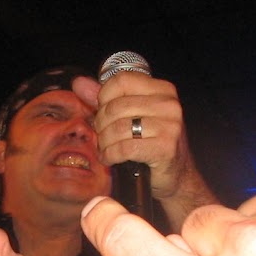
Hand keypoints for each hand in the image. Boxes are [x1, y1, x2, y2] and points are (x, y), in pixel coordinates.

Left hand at [73, 72, 189, 200]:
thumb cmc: (152, 143)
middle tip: (102, 135)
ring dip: (105, 141)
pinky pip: (124, 148)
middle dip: (101, 123)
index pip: (122, 80)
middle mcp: (169, 105)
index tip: (103, 111)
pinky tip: (110, 158)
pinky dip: (111, 155)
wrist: (176, 175)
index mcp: (162, 90)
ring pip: (118, 128)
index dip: (104, 96)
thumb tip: (79, 83)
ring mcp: (170, 126)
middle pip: (116, 106)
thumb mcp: (130, 115)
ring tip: (106, 148)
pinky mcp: (165, 148)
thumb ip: (106, 98)